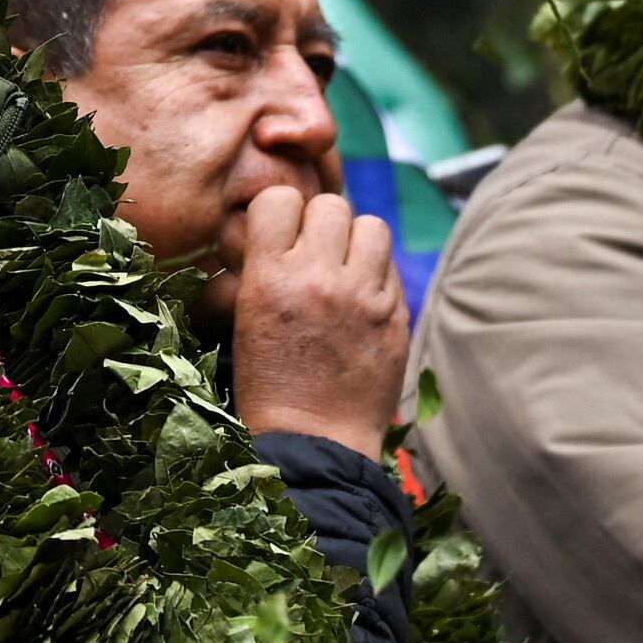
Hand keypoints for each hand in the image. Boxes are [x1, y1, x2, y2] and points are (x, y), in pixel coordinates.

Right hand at [226, 184, 408, 460]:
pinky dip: (379, 276)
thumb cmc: (269, 387)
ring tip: (346, 271)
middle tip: (316, 254)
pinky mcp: (397, 316)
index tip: (281, 232)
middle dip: (322, 225)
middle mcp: (318, 278)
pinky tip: (364, 302)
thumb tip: (279, 226)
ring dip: (358, 242)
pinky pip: (392, 267)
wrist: (312, 444)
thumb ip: (265, 266)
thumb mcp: (246, 319)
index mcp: (270, 279)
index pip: (280, 198)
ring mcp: (363, 296)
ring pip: (372, 225)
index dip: (281, 212)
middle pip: (331, 205)